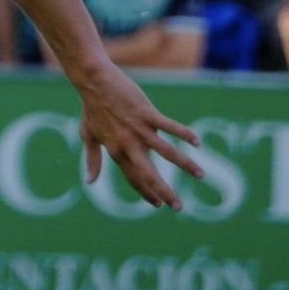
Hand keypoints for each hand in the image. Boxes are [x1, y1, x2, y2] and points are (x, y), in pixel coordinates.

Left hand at [73, 61, 202, 209]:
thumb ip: (92, 160)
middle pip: (149, 174)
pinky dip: (184, 134)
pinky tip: (197, 142)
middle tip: (179, 207)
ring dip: (185, 165)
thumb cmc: (91, 108)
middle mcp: (128, 144)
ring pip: (166, 152)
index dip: (146, 192)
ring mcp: (139, 129)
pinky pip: (169, 126)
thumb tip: (89, 182)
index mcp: (116, 151)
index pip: (133, 178)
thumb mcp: (87, 136)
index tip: (159, 204)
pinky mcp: (147, 114)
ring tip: (201, 175)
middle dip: (165, 192)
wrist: (93, 82)